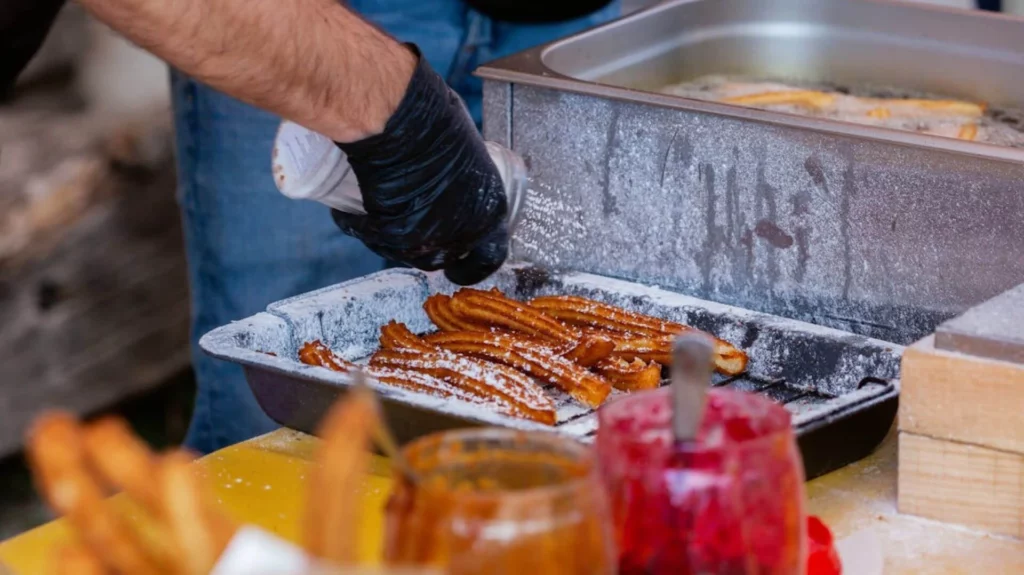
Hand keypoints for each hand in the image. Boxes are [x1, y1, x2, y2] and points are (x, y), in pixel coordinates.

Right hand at [332, 45, 508, 285]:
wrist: (401, 124)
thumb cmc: (436, 124)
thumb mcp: (468, 156)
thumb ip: (466, 183)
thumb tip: (454, 183)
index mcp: (489, 213)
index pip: (489, 257)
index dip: (472, 260)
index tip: (460, 258)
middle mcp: (462, 235)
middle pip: (444, 258)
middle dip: (429, 246)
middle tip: (412, 227)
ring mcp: (427, 240)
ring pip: (407, 254)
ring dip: (394, 241)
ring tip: (378, 216)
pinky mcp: (392, 237)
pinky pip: (373, 238)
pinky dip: (360, 227)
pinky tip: (349, 213)